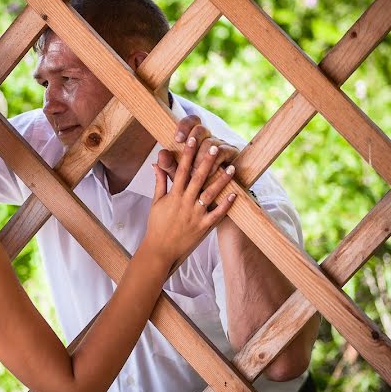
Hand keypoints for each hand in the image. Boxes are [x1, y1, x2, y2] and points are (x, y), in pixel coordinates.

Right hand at [144, 136, 236, 263]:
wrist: (160, 250)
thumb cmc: (156, 226)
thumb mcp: (156, 202)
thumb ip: (159, 182)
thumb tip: (156, 164)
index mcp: (173, 196)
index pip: (181, 170)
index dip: (187, 154)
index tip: (193, 141)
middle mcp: (185, 203)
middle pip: (198, 178)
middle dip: (207, 161)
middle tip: (215, 147)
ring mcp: (195, 215)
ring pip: (211, 194)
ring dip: (221, 180)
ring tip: (231, 168)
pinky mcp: (203, 227)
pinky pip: (217, 214)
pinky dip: (226, 204)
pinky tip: (235, 194)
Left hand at [158, 115, 239, 184]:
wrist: (212, 196)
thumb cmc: (192, 183)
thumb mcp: (177, 174)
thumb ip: (168, 165)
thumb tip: (161, 154)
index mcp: (195, 138)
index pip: (191, 121)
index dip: (184, 126)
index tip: (177, 139)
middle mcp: (208, 138)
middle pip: (201, 129)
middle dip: (193, 143)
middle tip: (186, 158)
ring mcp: (221, 144)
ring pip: (210, 142)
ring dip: (201, 158)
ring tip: (195, 172)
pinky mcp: (232, 153)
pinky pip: (224, 152)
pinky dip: (215, 162)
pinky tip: (209, 173)